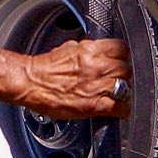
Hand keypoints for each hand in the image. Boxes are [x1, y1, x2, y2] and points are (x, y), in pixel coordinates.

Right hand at [16, 38, 132, 117]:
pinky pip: (119, 108)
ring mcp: (97, 86)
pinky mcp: (94, 105)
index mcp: (90, 50)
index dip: (121, 56)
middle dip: (121, 73)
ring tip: (114, 93)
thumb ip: (89, 50)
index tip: (119, 60)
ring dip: (122, 90)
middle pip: (125, 68)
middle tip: (115, 78)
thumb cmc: (46, 67)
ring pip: (125, 86)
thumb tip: (98, 51)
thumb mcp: (70, 48)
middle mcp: (96, 66)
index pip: (121, 48)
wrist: (31, 82)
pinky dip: (121, 109)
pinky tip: (117, 109)